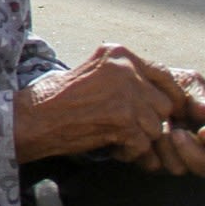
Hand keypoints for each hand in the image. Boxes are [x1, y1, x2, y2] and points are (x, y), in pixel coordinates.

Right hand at [13, 44, 204, 178]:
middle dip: (152, 121)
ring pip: (156, 126)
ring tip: (117, 138)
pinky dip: (129, 152)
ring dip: (140, 138)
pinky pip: (142, 143)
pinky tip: (112, 146)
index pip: (163, 73)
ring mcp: (126, 94)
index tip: (169, 111)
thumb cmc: (56, 97)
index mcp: (119, 53)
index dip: (170, 96)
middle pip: (163, 103)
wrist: (34, 117)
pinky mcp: (124, 120)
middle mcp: (126, 69)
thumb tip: (160, 92)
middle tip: (132, 130)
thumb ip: (124, 75)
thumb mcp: (93, 72)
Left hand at [141, 66, 204, 176]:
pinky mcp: (153, 161)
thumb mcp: (186, 84)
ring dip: (167, 149)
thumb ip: (201, 99)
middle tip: (176, 133)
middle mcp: (199, 150)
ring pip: (179, 169)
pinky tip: (141, 133)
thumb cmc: (168, 84)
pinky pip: (154, 166)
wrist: (135, 85)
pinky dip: (147, 150)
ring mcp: (176, 158)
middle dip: (193, 153)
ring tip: (156, 127)